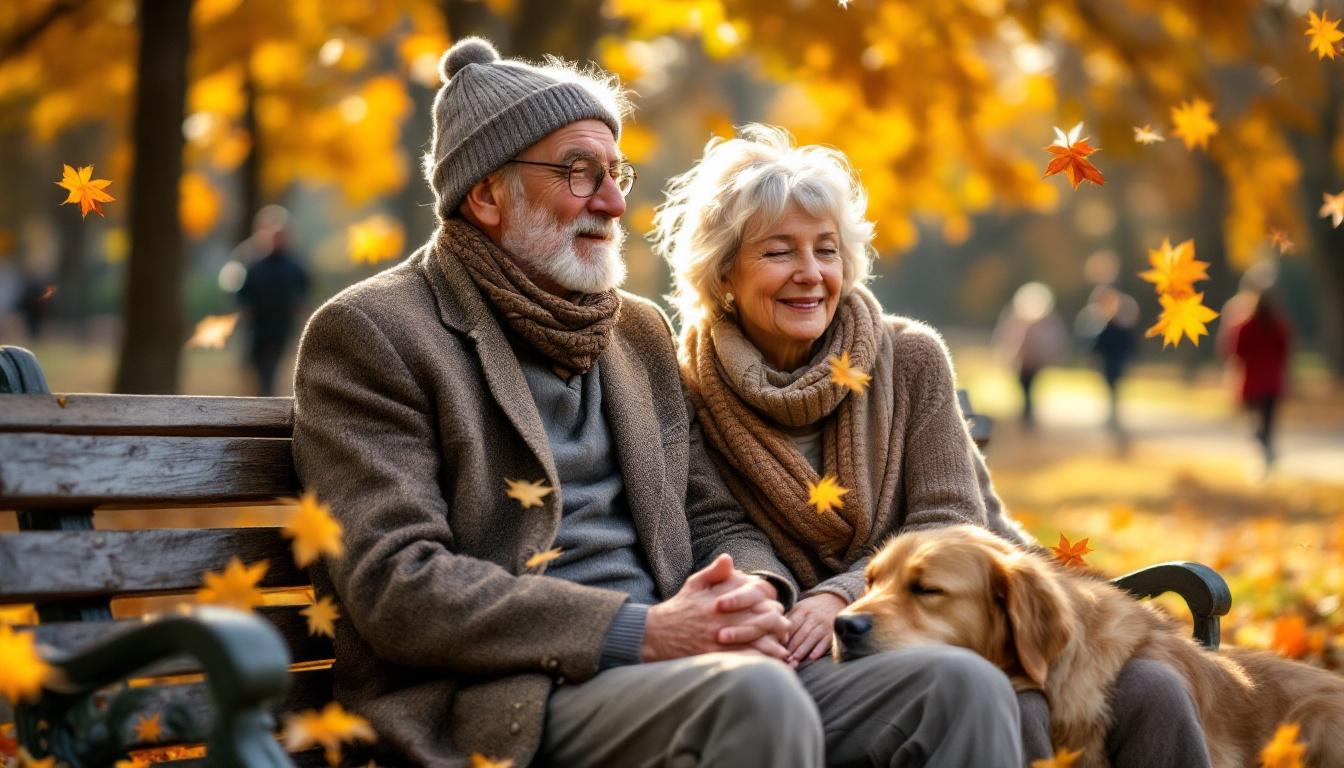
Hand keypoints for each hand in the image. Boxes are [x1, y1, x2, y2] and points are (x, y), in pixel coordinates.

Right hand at [642, 554, 790, 662]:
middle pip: (763, 619)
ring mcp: (721, 636)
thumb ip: (714, 572)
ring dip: (774, 646)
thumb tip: (729, 558)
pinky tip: (769, 666)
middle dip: (778, 625)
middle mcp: (724, 615)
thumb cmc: (680, 607)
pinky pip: (744, 658)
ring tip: (783, 651)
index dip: (771, 605)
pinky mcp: (717, 654)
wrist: (657, 633)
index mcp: (722, 597)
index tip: (777, 610)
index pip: (758, 598)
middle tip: (785, 629)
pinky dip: (760, 662)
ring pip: (757, 640)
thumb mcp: (694, 583)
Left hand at [785, 593, 847, 663]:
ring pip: (811, 638)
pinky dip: (819, 649)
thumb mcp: (800, 607)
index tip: (778, 648)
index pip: (791, 625)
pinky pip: (825, 641)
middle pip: (801, 633)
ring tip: (795, 660)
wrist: (835, 600)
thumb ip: (790, 618)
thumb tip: (776, 633)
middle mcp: (813, 616)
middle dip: (792, 646)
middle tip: (785, 658)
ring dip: (803, 650)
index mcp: (802, 610)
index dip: (785, 638)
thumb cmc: (812, 607)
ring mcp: (823, 624)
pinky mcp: (832, 631)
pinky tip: (812, 657)